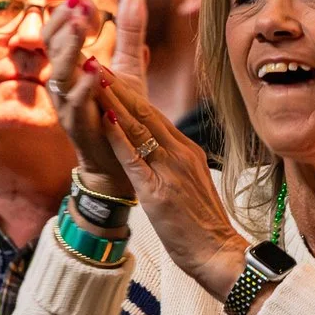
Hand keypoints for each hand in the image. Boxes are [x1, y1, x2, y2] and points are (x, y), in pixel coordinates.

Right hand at [42, 0, 141, 193]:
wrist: (119, 159)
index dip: (66, 15)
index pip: (57, 34)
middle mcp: (63, 84)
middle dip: (62, 25)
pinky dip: (84, 85)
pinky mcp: (78, 125)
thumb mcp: (128, 67)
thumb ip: (129, 34)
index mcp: (70, 68)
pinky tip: (96, 69)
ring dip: (68, 49)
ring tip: (78, 26)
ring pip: (59, 73)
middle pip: (50, 48)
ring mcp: (68, 105)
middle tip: (77, 4)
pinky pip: (76, 103)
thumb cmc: (118, 112)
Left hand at [57, 0, 250, 300]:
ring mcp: (170, 170)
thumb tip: (162, 148)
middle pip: (144, 112)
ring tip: (95, 77)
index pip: (153, 114)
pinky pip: (135, 158)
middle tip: (96, 61)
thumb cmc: (203, 225)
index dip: (129, 92)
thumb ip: (176, 162)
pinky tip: (104, 118)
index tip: (110, 72)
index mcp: (185, 151)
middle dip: (118, 86)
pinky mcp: (159, 191)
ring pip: (138, 128)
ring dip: (114, 100)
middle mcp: (179, 153)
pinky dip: (119, 136)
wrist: (219, 253)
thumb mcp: (190, 183)